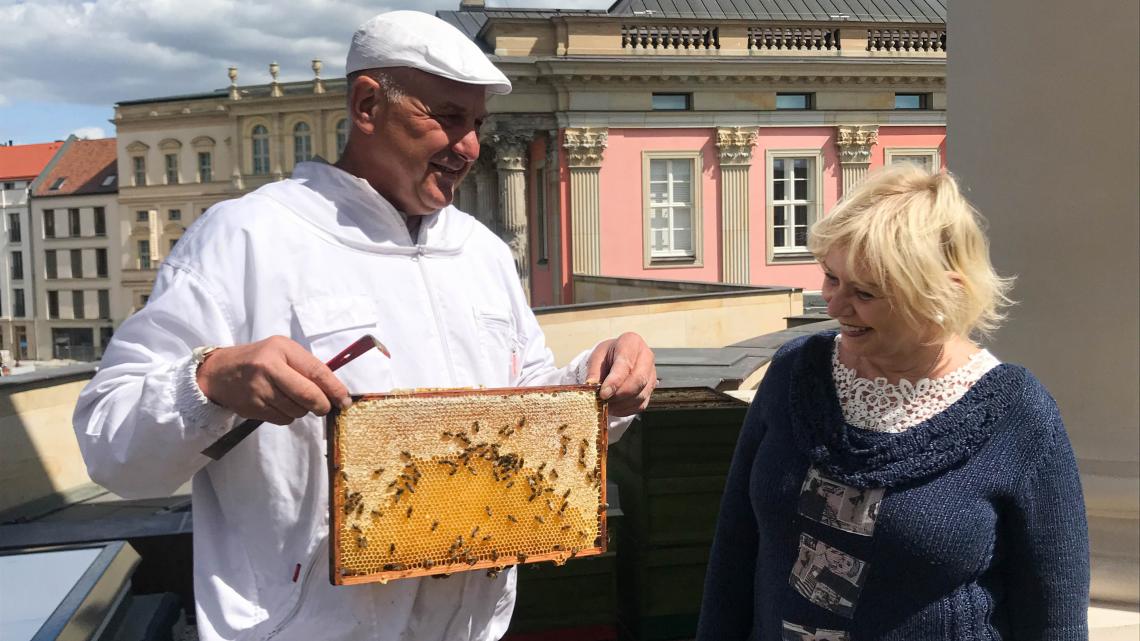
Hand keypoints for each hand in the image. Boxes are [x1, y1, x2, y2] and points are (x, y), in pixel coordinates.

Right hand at [196, 336, 351, 424]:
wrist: (219, 372)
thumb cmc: (259, 359)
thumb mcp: (282, 351)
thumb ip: (307, 366)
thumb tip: (335, 391)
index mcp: (281, 349)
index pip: (315, 371)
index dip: (334, 388)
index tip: (345, 400)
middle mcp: (269, 368)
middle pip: (308, 395)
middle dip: (322, 405)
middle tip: (324, 407)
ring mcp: (259, 390)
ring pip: (297, 411)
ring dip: (301, 410)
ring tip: (290, 398)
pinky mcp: (252, 408)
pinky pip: (283, 420)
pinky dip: (287, 416)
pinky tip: (277, 404)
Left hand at [585, 332, 656, 416]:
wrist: (617, 358)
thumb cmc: (607, 356)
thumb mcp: (597, 357)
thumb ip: (594, 371)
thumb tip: (592, 386)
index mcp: (632, 343)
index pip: (626, 364)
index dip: (615, 381)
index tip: (603, 394)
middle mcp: (647, 357)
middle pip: (638, 380)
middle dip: (619, 394)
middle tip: (603, 401)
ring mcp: (652, 374)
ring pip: (640, 395)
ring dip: (621, 404)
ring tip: (605, 404)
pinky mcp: (651, 390)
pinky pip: (640, 404)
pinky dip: (625, 409)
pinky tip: (613, 407)